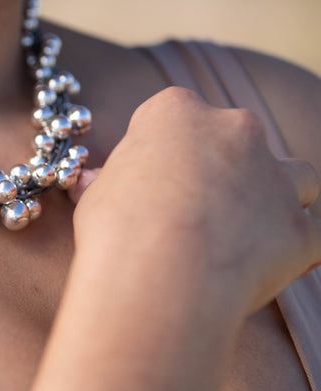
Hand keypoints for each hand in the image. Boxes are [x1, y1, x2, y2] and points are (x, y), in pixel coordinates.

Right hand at [68, 87, 320, 317]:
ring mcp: (275, 179)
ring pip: (296, 177)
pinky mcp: (301, 231)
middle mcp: (235, 131)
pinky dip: (297, 251)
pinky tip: (267, 270)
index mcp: (177, 112)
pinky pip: (312, 238)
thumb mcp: (95, 196)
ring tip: (245, 234)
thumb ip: (108, 182)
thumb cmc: (118, 230)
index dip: (169, 150)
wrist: (161, 277)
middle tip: (200, 209)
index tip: (156, 179)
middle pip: (243, 138)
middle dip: (229, 167)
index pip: (179, 115)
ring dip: (278, 198)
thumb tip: (92, 184)